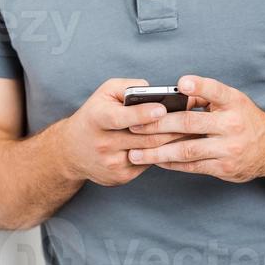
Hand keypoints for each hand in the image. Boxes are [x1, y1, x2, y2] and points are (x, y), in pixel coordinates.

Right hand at [58, 78, 197, 186]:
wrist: (71, 151)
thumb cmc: (95, 115)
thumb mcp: (105, 94)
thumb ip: (129, 88)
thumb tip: (155, 92)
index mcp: (97, 119)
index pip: (121, 118)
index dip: (143, 114)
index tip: (163, 109)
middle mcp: (102, 143)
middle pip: (143, 138)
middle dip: (170, 129)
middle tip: (193, 120)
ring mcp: (111, 163)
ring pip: (150, 153)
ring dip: (173, 142)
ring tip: (193, 131)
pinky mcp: (120, 177)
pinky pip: (148, 164)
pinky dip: (164, 154)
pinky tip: (178, 146)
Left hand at [125, 74, 264, 181]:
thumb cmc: (245, 119)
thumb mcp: (234, 101)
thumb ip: (208, 96)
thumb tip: (175, 92)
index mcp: (234, 103)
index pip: (215, 91)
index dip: (198, 86)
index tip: (180, 83)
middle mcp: (232, 125)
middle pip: (190, 123)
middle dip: (158, 125)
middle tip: (134, 125)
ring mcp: (229, 148)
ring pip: (187, 150)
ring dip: (158, 152)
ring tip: (136, 152)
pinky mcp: (224, 168)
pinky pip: (192, 166)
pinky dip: (171, 164)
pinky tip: (155, 161)